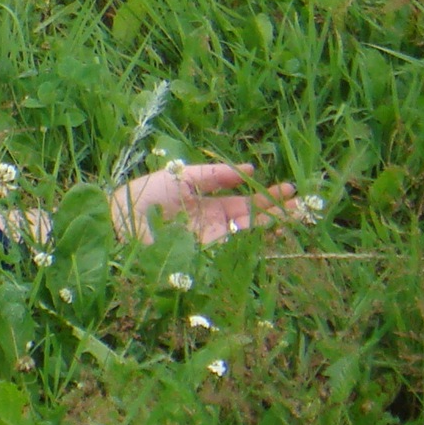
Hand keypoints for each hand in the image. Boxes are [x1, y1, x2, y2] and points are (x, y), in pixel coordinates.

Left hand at [109, 161, 305, 244]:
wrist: (118, 223)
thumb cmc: (144, 196)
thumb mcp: (182, 177)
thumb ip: (215, 174)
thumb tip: (249, 170)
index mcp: (204, 204)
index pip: (242, 202)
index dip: (264, 196)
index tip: (288, 188)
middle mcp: (211, 224)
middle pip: (251, 217)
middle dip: (278, 210)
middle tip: (305, 202)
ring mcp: (210, 240)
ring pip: (248, 231)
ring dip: (275, 222)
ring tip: (301, 213)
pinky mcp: (206, 254)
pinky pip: (236, 245)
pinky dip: (257, 237)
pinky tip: (277, 227)